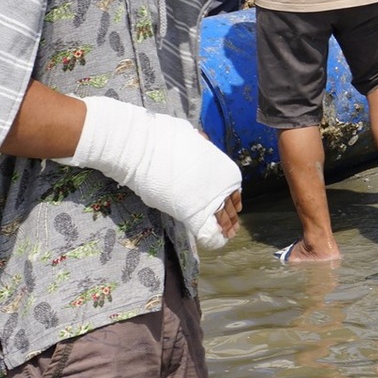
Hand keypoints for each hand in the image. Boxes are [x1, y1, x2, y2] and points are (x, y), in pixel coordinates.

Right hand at [55, 97, 243, 249]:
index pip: (233, 188)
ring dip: (224, 228)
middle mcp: (220, 185)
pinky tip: (216, 242)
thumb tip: (199, 141)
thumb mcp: (189, 135)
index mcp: (223, 167)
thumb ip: (199, 144)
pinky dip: (213, 239)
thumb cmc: (162, 136)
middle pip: (229, 207)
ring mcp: (207, 200)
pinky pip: (208, 232)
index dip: (232, 199)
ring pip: (222, 220)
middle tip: (231, 227)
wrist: (143, 148)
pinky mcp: (191, 214)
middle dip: (230, 217)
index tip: (234, 206)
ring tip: (226, 235)